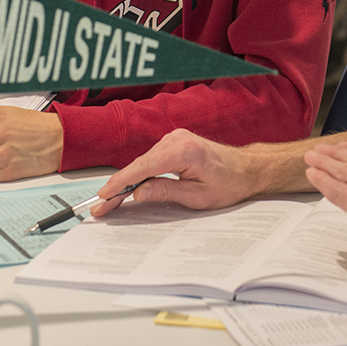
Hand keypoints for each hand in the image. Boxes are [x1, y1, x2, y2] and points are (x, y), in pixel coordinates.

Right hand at [91, 129, 257, 216]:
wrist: (245, 168)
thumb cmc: (229, 183)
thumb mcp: (198, 197)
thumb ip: (166, 192)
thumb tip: (138, 192)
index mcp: (183, 151)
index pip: (143, 167)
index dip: (120, 182)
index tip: (104, 195)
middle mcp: (176, 139)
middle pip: (138, 165)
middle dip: (118, 186)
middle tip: (101, 206)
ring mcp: (173, 138)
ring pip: (142, 162)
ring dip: (126, 181)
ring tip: (110, 201)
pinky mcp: (173, 142)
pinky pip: (149, 159)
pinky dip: (138, 173)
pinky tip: (127, 188)